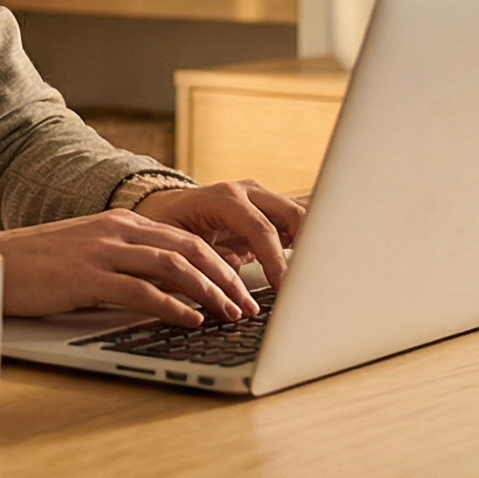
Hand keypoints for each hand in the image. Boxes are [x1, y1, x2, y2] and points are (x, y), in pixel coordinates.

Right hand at [0, 209, 257, 325]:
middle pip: (189, 248)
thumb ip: (126, 262)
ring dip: (209, 292)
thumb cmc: (37, 265)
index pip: (185, 238)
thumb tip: (167, 289)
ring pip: (173, 266)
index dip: (220, 262)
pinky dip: (172, 306)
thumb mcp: (89, 254)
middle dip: (225, 277)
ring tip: (229, 314)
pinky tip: (190, 320)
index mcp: (121, 222)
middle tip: (247, 304)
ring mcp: (102, 251)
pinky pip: (141, 291)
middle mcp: (117, 230)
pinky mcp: (87, 277)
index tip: (241, 287)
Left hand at [131, 179, 304, 295]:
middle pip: (291, 213)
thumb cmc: (167, 224)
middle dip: (305, 245)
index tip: (283, 285)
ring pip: (299, 215)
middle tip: (309, 279)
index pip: (260, 228)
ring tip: (313, 275)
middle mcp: (246, 192)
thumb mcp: (177, 244)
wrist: (165, 208)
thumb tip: (232, 272)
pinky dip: (303, 242)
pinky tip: (307, 265)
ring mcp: (260, 198)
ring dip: (309, 243)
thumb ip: (205, 259)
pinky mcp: (268, 211)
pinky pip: (294, 223)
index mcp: (223, 198)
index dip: (274, 259)